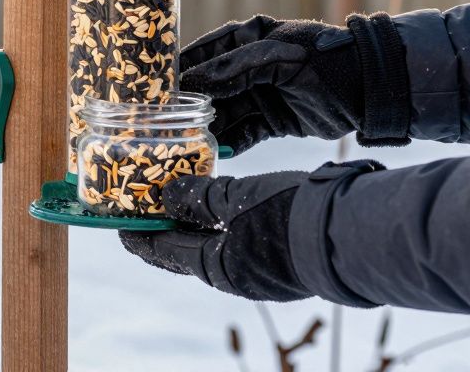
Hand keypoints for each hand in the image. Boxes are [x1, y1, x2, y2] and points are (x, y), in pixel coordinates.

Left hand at [119, 172, 310, 301]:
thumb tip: (166, 198)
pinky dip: (224, 228)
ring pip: (216, 248)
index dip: (140, 235)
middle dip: (166, 232)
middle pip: (187, 253)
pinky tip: (224, 209)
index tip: (120, 224)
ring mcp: (263, 274)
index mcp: (216, 267)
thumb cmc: (290, 215)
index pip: (164, 251)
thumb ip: (198, 198)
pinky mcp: (285, 263)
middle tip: (147, 211)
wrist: (355, 234)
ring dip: (196, 228)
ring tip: (182, 202)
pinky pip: (241, 245)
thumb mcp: (236, 198)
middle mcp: (236, 276)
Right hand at [179, 13, 409, 155]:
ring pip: (222, 114)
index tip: (154, 89)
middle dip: (187, 106)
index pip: (200, 54)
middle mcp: (246, 68)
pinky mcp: (272, 122)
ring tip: (181, 143)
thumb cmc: (325, 61)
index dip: (177, 71)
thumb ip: (233, 69)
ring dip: (205, 129)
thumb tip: (191, 84)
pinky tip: (211, 155)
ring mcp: (258, 95)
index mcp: (245, 38)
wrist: (371, 90)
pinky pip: (242, 134)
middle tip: (162, 122)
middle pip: (207, 89)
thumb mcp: (277, 57)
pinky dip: (228, 145)